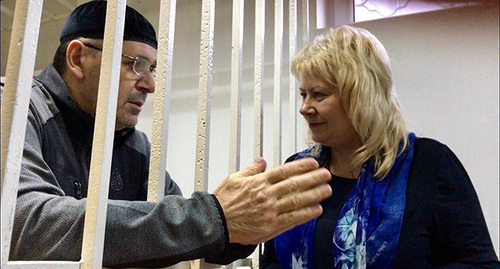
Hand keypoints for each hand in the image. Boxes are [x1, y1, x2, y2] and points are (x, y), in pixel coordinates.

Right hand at [213, 157, 331, 244]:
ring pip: (296, 201)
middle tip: (326, 175)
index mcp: (258, 182)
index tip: (313, 164)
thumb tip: (261, 161)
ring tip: (326, 190)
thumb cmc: (223, 202)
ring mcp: (270, 211)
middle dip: (313, 179)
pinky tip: (316, 209)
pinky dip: (306, 214)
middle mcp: (266, 196)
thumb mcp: (234, 178)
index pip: (285, 171)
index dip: (301, 166)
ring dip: (314, 194)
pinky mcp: (271, 226)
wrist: (215, 223)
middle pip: (294, 184)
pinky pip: (292, 219)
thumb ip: (251, 169)